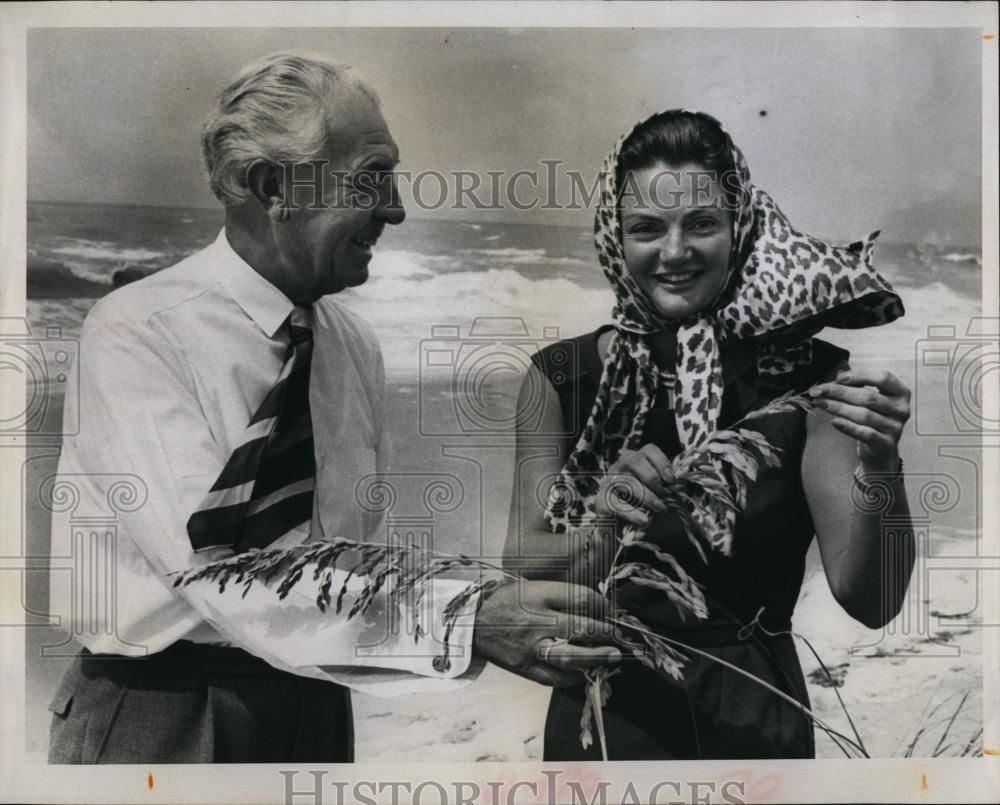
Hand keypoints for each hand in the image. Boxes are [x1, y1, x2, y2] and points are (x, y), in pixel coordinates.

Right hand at [472, 580, 621, 685]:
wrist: (471, 622)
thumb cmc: (505, 600)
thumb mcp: (531, 586)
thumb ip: (561, 595)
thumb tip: (596, 606)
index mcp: (537, 595)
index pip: (580, 598)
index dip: (602, 604)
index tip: (610, 609)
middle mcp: (535, 620)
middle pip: (580, 626)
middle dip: (605, 632)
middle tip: (618, 634)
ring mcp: (530, 647)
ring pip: (570, 655)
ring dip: (596, 657)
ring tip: (612, 656)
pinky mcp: (524, 667)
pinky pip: (554, 677)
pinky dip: (574, 676)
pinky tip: (586, 672)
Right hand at [594, 444, 673, 525]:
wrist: (615, 526)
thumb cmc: (638, 505)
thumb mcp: (653, 493)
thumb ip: (664, 487)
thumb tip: (678, 486)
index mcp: (634, 461)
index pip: (648, 450)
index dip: (662, 462)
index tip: (671, 479)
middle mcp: (619, 467)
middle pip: (634, 460)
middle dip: (653, 478)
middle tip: (665, 494)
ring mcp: (608, 483)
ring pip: (627, 482)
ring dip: (648, 497)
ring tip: (661, 509)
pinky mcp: (601, 501)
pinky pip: (617, 504)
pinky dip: (633, 513)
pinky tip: (644, 520)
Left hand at [809, 369, 910, 471]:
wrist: (880, 448)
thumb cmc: (872, 417)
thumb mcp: (868, 398)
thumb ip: (856, 385)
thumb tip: (838, 375)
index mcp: (900, 392)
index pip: (883, 378)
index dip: (859, 376)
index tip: (838, 378)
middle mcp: (901, 409)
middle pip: (868, 397)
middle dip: (840, 392)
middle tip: (819, 390)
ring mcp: (895, 427)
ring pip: (864, 415)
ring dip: (838, 407)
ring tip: (820, 403)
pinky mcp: (887, 443)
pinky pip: (866, 433)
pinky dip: (848, 427)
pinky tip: (834, 422)